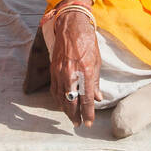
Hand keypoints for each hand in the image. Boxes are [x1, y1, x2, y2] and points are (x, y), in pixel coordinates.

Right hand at [49, 0, 101, 128]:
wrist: (71, 26)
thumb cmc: (87, 41)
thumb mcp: (97, 61)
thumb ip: (96, 81)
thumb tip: (97, 98)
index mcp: (86, 71)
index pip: (86, 99)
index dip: (88, 113)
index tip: (89, 122)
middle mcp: (71, 74)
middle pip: (71, 102)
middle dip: (75, 115)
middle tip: (79, 124)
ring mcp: (60, 72)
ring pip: (61, 97)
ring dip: (66, 110)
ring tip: (72, 117)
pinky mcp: (53, 69)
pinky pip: (54, 89)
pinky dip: (58, 99)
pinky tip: (62, 104)